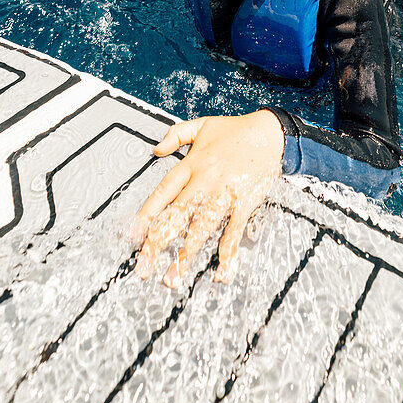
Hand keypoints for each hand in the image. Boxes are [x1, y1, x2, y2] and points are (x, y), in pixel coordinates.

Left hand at [133, 111, 283, 287]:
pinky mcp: (245, 203)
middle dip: (158, 243)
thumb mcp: (202, 124)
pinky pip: (233, 231)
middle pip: (176, 215)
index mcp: (192, 164)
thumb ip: (175, 135)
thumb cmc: (236, 129)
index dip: (146, 215)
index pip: (162, 192)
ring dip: (186, 254)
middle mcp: (205, 180)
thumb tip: (156, 149)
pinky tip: (221, 272)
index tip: (132, 235)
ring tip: (173, 277)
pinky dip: (228, 253)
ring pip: (201, 228)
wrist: (271, 132)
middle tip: (143, 267)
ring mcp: (225, 193)